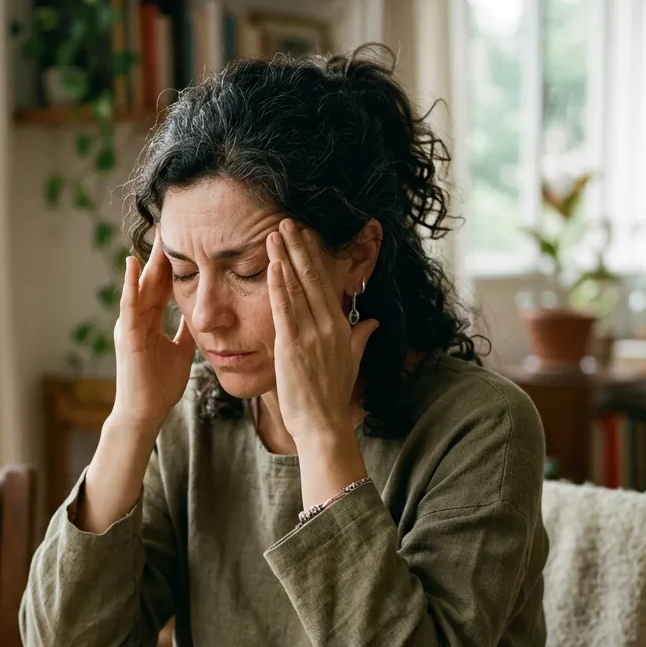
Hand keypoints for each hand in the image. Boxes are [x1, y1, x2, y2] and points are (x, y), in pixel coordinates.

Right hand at [112, 226, 196, 432]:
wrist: (145, 413)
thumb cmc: (160, 387)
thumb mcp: (181, 351)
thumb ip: (186, 331)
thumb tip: (200, 314)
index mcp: (150, 322)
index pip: (163, 286)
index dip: (173, 264)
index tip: (183, 241)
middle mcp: (138, 319)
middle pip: (152, 280)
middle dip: (162, 254)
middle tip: (170, 225)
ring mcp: (131, 325)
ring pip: (141, 286)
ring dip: (148, 260)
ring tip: (155, 235)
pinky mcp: (128, 335)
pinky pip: (129, 304)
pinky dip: (131, 284)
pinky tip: (134, 264)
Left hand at [266, 219, 378, 447]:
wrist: (323, 424)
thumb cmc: (332, 396)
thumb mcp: (351, 361)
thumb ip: (361, 338)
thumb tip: (372, 321)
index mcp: (341, 327)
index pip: (326, 283)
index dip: (315, 257)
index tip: (305, 235)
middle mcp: (328, 325)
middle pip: (313, 278)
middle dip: (299, 247)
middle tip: (287, 222)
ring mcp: (311, 334)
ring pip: (297, 288)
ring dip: (285, 258)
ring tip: (274, 233)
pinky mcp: (292, 346)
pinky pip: (285, 309)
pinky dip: (279, 285)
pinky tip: (273, 265)